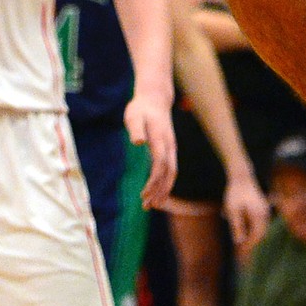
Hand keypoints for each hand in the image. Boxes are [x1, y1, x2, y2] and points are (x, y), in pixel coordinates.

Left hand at [124, 92, 177, 207]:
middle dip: (160, 191)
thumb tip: (138, 142)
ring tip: (152, 204)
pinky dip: (165, 183)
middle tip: (148, 206)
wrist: (155, 99)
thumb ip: (136, 128)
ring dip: (163, 190)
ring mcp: (171, 148)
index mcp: (160, 139)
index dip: (154, 182)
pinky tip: (156, 191)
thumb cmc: (141, 108)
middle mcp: (169, 146)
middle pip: (169, 173)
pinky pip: (170, 169)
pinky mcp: (169, 149)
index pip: (160, 165)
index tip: (143, 194)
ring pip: (172, 173)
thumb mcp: (134, 115)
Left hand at [223, 171, 270, 253]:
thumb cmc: (235, 193)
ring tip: (241, 247)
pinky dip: (251, 229)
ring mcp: (264, 211)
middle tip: (242, 256)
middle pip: (260, 235)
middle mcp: (265, 214)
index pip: (257, 237)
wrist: (241, 175)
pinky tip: (242, 233)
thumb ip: (237, 226)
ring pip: (259, 229)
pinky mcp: (261, 208)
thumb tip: (239, 242)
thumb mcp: (233, 210)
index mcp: (259, 216)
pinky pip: (257, 223)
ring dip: (251, 237)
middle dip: (251, 244)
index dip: (250, 247)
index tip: (243, 256)